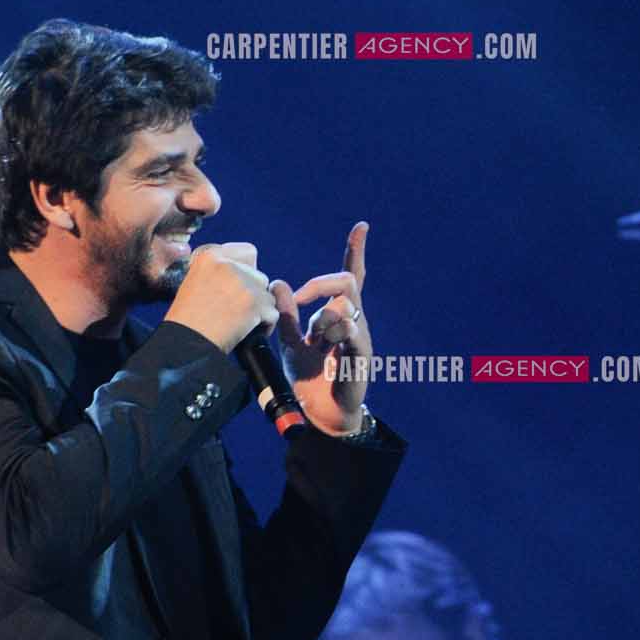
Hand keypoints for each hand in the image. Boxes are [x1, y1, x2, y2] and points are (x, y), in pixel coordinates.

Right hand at [163, 242, 276, 353]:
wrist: (184, 345)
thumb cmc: (187, 321)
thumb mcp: (194, 283)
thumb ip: (218, 273)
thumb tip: (248, 274)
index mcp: (209, 256)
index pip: (246, 252)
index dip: (247, 272)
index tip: (238, 289)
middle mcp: (227, 264)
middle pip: (259, 275)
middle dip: (253, 294)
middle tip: (237, 312)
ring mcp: (243, 283)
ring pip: (267, 295)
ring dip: (259, 310)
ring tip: (240, 324)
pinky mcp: (254, 303)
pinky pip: (272, 312)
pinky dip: (265, 325)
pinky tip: (247, 333)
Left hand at [274, 222, 371, 433]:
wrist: (319, 412)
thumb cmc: (309, 376)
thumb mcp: (291, 341)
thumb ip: (286, 314)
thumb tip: (278, 282)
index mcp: (337, 314)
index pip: (349, 277)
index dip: (355, 252)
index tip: (361, 227)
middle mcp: (353, 320)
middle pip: (346, 282)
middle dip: (319, 284)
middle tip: (299, 300)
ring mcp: (360, 335)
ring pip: (345, 305)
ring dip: (323, 318)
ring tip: (316, 340)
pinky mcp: (362, 354)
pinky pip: (352, 329)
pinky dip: (335, 332)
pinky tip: (327, 345)